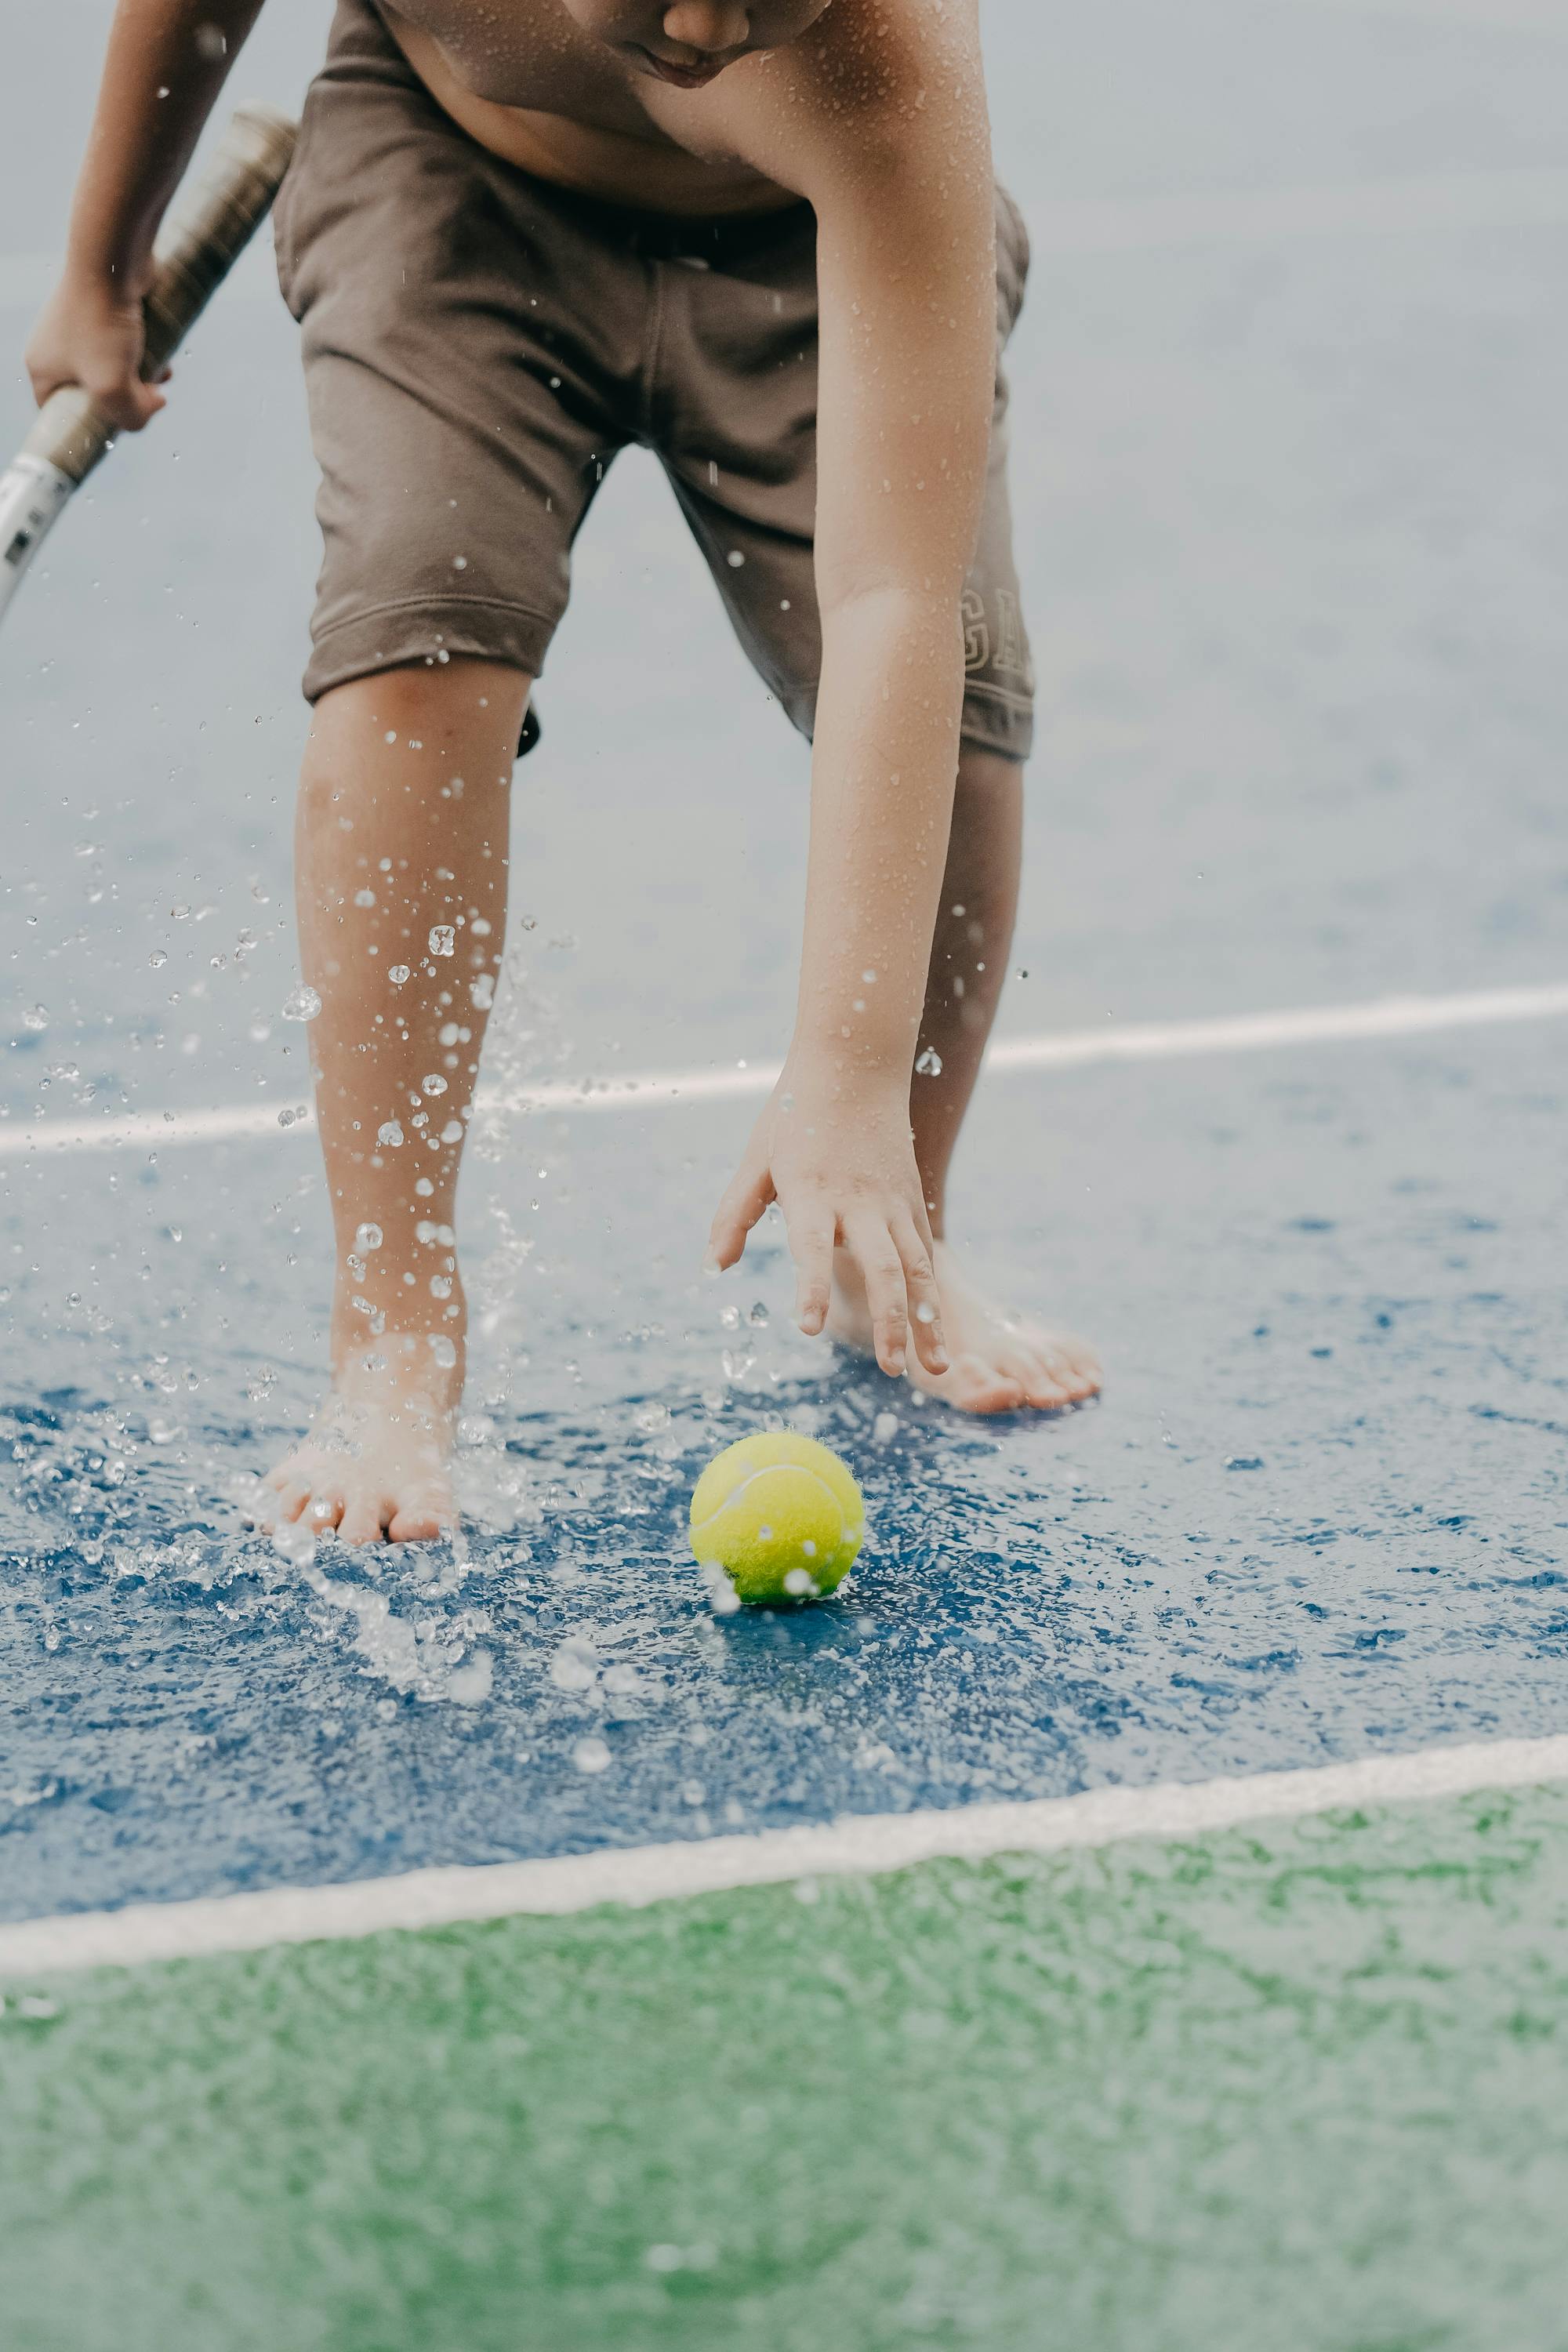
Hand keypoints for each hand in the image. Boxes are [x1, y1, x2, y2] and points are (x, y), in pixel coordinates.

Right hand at [25, 268, 168, 433]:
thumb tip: (152, 406)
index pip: (60, 414)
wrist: (113, 259)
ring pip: (117, 371)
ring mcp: (81, 328)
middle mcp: (56, 347)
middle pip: (95, 395)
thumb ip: (130, 415)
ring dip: (143, 380)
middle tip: (148, 398)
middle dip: (127, 401)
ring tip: (162, 375)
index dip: (89, 427)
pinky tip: (166, 355)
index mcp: (42, 368)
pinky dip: (147, 355)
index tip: (117, 429)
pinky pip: (127, 347)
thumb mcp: (113, 387)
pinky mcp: (105, 312)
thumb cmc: (102, 324)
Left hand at [708, 1066, 949, 1378]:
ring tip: (934, 1369)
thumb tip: (713, 1267)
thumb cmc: (794, 1114)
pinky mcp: (910, 1200)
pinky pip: (924, 1253)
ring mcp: (892, 1201)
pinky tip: (936, 1329)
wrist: (855, 1064)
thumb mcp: (756, 1160)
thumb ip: (734, 1215)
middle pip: (882, 1267)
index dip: (810, 1287)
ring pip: (917, 1268)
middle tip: (893, 1370)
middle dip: (891, 1321)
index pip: (811, 1247)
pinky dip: (932, 1293)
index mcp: (811, 1191)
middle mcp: (859, 1201)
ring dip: (926, 1320)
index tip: (807, 1328)